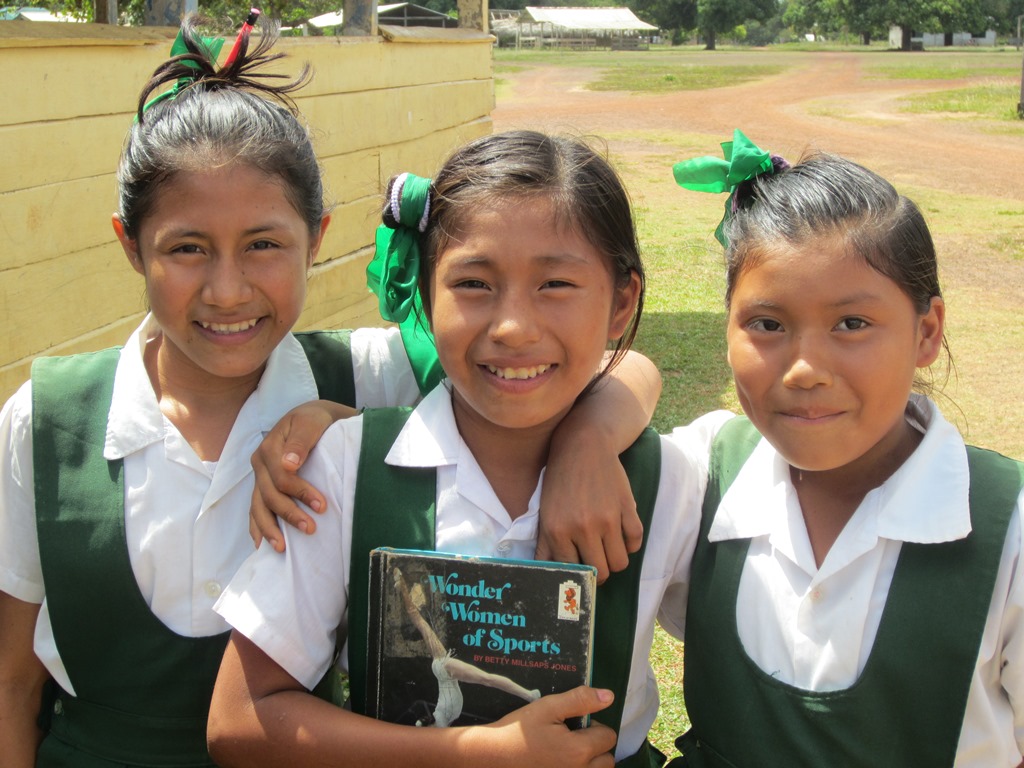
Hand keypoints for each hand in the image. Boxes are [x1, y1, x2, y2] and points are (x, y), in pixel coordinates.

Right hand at [249, 400, 356, 551]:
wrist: (312, 417)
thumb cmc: (315, 420)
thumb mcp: (311, 422)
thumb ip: (301, 440)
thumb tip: (289, 463)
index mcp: (270, 448)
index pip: (281, 477)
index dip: (301, 493)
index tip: (322, 506)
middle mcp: (260, 464)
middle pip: (269, 495)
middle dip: (289, 514)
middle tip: (310, 529)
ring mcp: (259, 477)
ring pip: (257, 506)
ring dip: (269, 528)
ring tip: (281, 548)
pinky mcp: (263, 485)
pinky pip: (255, 508)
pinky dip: (256, 527)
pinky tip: (261, 545)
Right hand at [469, 686, 616, 767]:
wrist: (490, 757)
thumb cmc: (518, 731)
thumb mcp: (548, 707)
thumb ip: (580, 700)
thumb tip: (608, 696)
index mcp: (579, 751)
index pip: (608, 736)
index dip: (595, 726)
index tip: (576, 724)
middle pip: (607, 761)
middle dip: (596, 748)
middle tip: (573, 739)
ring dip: (590, 764)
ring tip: (568, 754)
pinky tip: (559, 764)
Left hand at [537, 429, 642, 582]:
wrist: (583, 446)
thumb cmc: (560, 480)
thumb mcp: (546, 513)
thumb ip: (546, 545)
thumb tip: (545, 571)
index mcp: (558, 531)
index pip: (572, 571)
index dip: (577, 575)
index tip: (580, 573)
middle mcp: (583, 528)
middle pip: (600, 573)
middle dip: (598, 574)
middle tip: (595, 564)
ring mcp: (608, 519)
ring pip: (620, 563)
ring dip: (614, 561)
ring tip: (608, 551)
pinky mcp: (627, 508)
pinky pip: (635, 541)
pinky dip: (630, 544)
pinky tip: (621, 537)